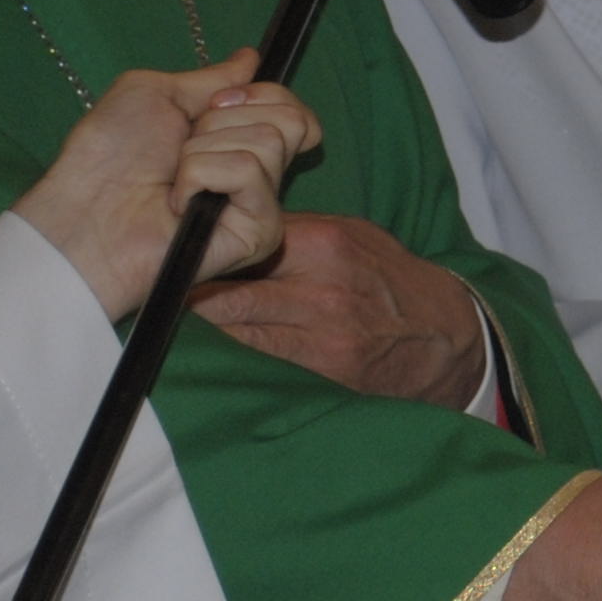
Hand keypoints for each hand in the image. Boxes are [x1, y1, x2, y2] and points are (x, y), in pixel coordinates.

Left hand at [15, 51, 316, 319]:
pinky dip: (204, 173)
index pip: (292, 108)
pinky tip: (179, 202)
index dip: (257, 94)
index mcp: (236, 141)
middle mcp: (255, 174)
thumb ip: (212, 78)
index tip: (214, 103)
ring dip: (205, 148)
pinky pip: (250, 173)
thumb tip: (251, 58)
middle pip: (290, 119)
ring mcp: (259, 205)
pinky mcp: (258, 233)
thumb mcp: (158, 93)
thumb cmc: (109, 156)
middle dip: (227, 118)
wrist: (86, 212)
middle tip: (184, 144)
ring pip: (269, 141)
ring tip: (174, 178)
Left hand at [188, 212, 486, 406]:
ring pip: (236, 333)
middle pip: (228, 294)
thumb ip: (296, 233)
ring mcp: (321, 336)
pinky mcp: (323, 373)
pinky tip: (213, 350)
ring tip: (172, 322)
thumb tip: (236, 227)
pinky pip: (260, 362)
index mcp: (324, 244)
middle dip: (188, 294)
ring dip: (203, 328)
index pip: (242, 244)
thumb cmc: (391, 279)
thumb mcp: (352, 236)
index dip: (201, 250)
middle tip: (156, 292)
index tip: (170, 252)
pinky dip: (234, 354)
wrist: (446, 337)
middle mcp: (319, 290)